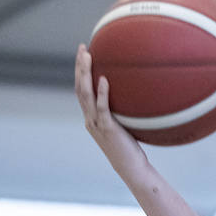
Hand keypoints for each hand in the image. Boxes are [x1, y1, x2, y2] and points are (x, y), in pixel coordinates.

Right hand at [74, 44, 147, 171]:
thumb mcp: (124, 125)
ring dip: (86, 74)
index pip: (81, 91)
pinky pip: (103, 108)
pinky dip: (102, 93)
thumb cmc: (130, 148)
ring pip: (86, 95)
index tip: (84, 54)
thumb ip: (122, 111)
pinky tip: (105, 79)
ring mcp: (96, 124)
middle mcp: (90, 119)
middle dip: (80, 67)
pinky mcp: (107, 129)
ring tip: (89, 56)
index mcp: (91, 118)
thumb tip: (136, 93)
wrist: (131, 168)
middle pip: (79, 88)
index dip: (80, 72)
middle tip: (83, 48)